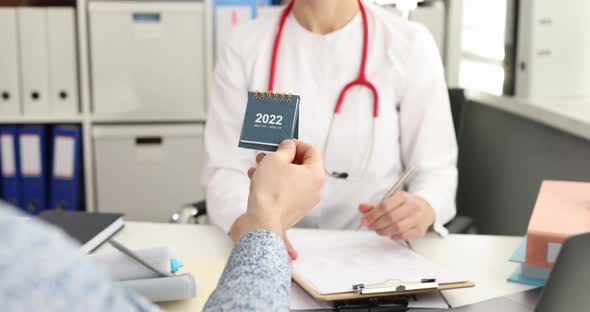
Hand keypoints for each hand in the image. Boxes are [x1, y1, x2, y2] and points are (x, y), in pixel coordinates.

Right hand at [228, 140, 324, 256]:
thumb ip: (285, 149)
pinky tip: (258, 180)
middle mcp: (316, 188)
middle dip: (283, 157)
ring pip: (293, 178)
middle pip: (302, 165)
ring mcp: (306, 201)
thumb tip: (289, 147)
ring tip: (259, 166)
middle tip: (269, 154)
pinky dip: (276, 183)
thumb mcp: (275, 160)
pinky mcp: (295, 209)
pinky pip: (288, 190)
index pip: (312, 151)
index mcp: (316, 174)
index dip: (297, 144)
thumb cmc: (271, 192)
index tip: (285, 143)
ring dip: (277, 170)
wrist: (263, 221)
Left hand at [359, 192, 435, 239]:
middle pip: (390, 217)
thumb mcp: (392, 201)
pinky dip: (393, 236)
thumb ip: (375, 206)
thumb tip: (361, 208)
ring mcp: (417, 218)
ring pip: (396, 227)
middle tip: (370, 226)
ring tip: (378, 230)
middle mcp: (412, 206)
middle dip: (376, 224)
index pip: (384, 206)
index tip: (365, 220)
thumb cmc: (406, 205)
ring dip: (383, 231)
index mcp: (403, 197)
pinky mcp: (419, 229)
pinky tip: (389, 233)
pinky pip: (403, 235)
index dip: (372, 215)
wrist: (426, 209)